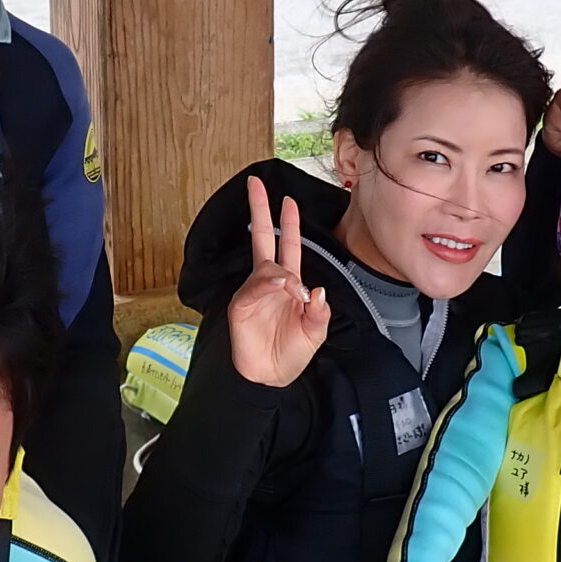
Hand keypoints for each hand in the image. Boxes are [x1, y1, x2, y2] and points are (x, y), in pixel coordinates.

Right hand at [224, 176, 330, 388]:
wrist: (269, 377)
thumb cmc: (290, 354)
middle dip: (260, 210)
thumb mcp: (315, 333)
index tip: (288, 200)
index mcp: (289, 284)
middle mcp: (270, 283)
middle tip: (256, 184)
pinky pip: (255, 287)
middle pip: (263, 239)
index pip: (288, 246)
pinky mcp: (241, 305)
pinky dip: (269, 284)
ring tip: (292, 289)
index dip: (288, 224)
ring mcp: (254, 292)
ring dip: (281, 272)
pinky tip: (281, 286)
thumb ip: (319, 313)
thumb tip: (317, 290)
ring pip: (266, 266)